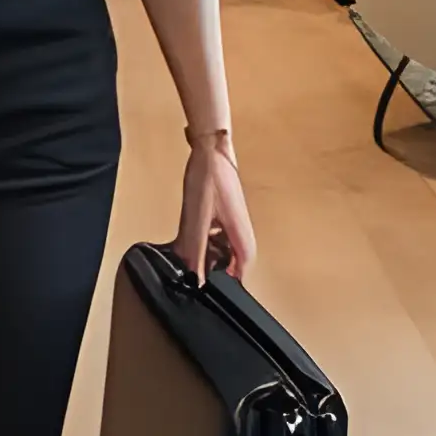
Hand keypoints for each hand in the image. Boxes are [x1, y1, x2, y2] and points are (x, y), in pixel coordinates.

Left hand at [175, 135, 259, 277]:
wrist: (210, 148)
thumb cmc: (208, 177)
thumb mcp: (197, 219)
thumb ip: (196, 249)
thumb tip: (196, 275)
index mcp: (240, 231)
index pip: (244, 265)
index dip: (233, 279)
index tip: (218, 287)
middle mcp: (241, 226)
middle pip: (236, 256)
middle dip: (218, 265)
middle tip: (197, 267)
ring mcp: (234, 217)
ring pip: (226, 244)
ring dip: (211, 251)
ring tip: (191, 249)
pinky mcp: (226, 209)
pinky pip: (219, 231)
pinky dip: (207, 237)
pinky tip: (193, 233)